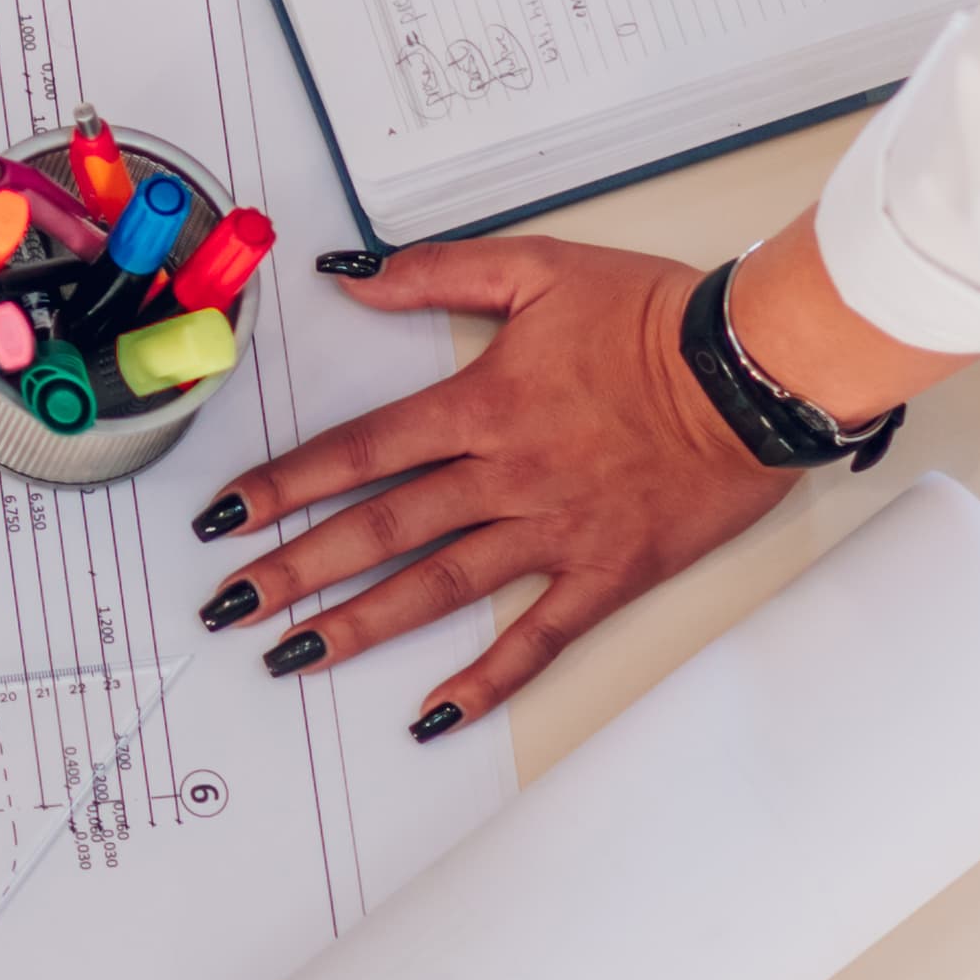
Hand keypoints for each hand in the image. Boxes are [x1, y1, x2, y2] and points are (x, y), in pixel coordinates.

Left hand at [194, 239, 798, 730]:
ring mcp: (556, 531)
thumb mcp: (536, 267)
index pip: (358, 451)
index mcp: (480, 405)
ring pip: (440, 586)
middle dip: (295, 568)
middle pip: (381, 528)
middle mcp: (506, 475)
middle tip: (230, 602)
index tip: (224, 515)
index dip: (283, 484)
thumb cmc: (655, 315)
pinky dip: (487, 678)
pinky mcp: (609, 572)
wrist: (755, 369)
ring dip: (362, 625)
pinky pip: (539, 637)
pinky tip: (436, 712)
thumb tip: (349, 278)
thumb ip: (434, 273)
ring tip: (295, 655)